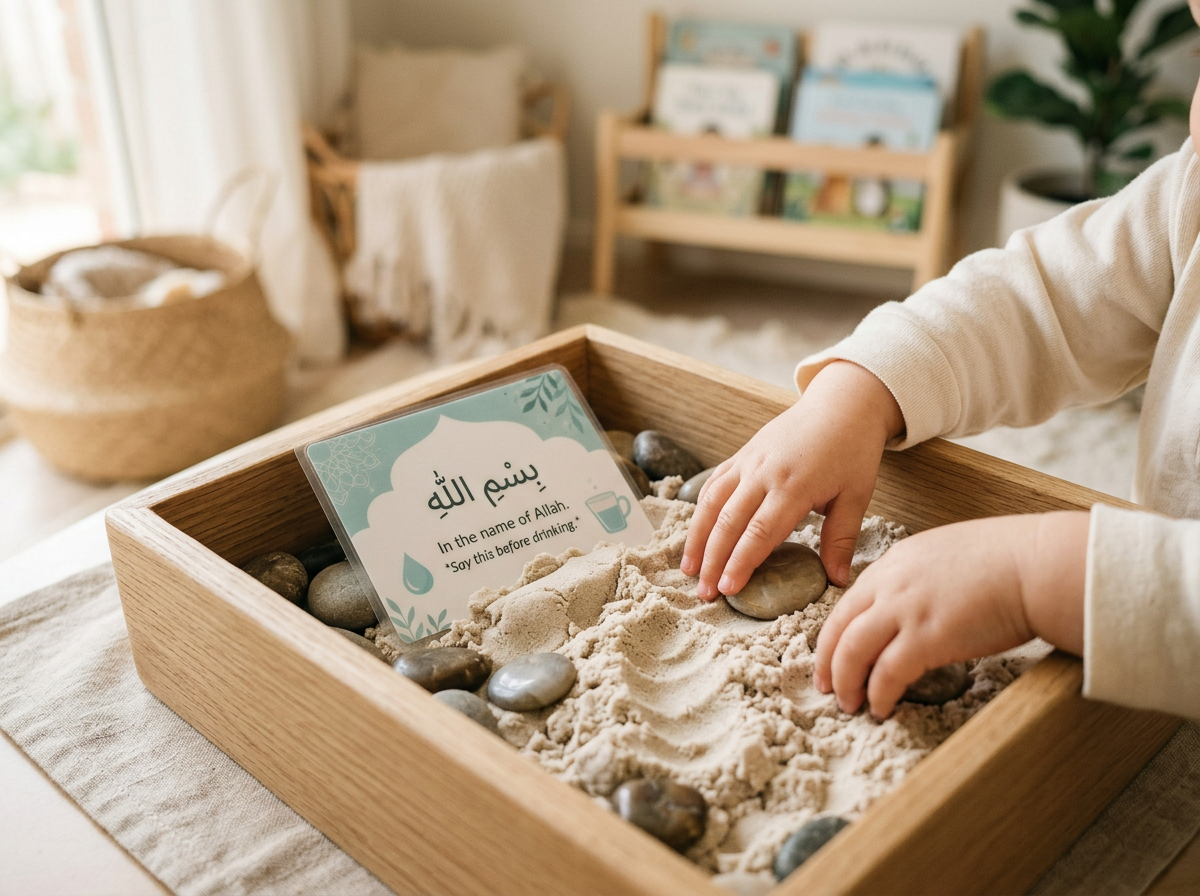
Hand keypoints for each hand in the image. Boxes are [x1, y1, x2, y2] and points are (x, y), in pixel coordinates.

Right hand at [681, 361, 903, 598]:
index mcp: (794, 486)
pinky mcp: (742, 454)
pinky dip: (701, 511)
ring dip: (697, 539)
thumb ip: (842, 538)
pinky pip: (714, 484)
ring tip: (689, 570)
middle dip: (713, 560)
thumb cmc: (853, 451)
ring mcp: (749, 462)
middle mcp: (764, 473)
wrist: (842, 404)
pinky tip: (696, 534)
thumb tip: (837, 580)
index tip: (729, 588)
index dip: (741, 562)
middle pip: (729, 522)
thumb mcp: (856, 496)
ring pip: (712, 503)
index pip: (760, 532)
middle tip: (704, 593)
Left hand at [813, 512, 1087, 718]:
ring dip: (847, 682)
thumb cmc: (1007, 560)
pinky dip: (878, 694)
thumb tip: (917, 607)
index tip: (831, 653)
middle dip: (827, 660)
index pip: (849, 601)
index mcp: (895, 562)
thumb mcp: (946, 555)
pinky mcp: (925, 638)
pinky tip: (881, 708)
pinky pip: (887, 674)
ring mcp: (905, 610)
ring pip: (853, 652)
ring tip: (849, 704)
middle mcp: (891, 583)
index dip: (835, 632)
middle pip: (840, 627)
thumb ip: (921, 579)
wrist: (1035, 564)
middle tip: (826, 685)